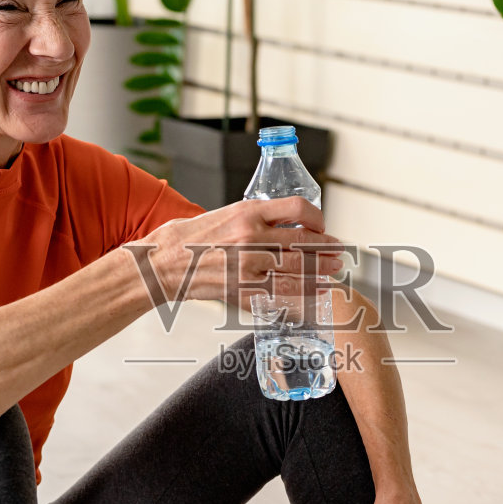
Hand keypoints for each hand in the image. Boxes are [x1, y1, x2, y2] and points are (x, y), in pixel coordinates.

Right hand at [135, 197, 345, 305]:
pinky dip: (302, 294)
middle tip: (339, 254)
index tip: (322, 227)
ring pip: (297, 271)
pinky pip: (280, 294)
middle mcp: (251, 237)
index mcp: (248, 212)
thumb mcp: (227, 214)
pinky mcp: (241, 290)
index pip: (298, 209)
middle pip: (304, 243)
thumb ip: (258, 219)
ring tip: (332, 273)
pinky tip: (314, 293)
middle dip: (327, 250)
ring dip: (321, 273)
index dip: (318, 218)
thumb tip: (291, 226)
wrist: (163, 262)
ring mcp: (247, 266)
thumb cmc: (193, 237)